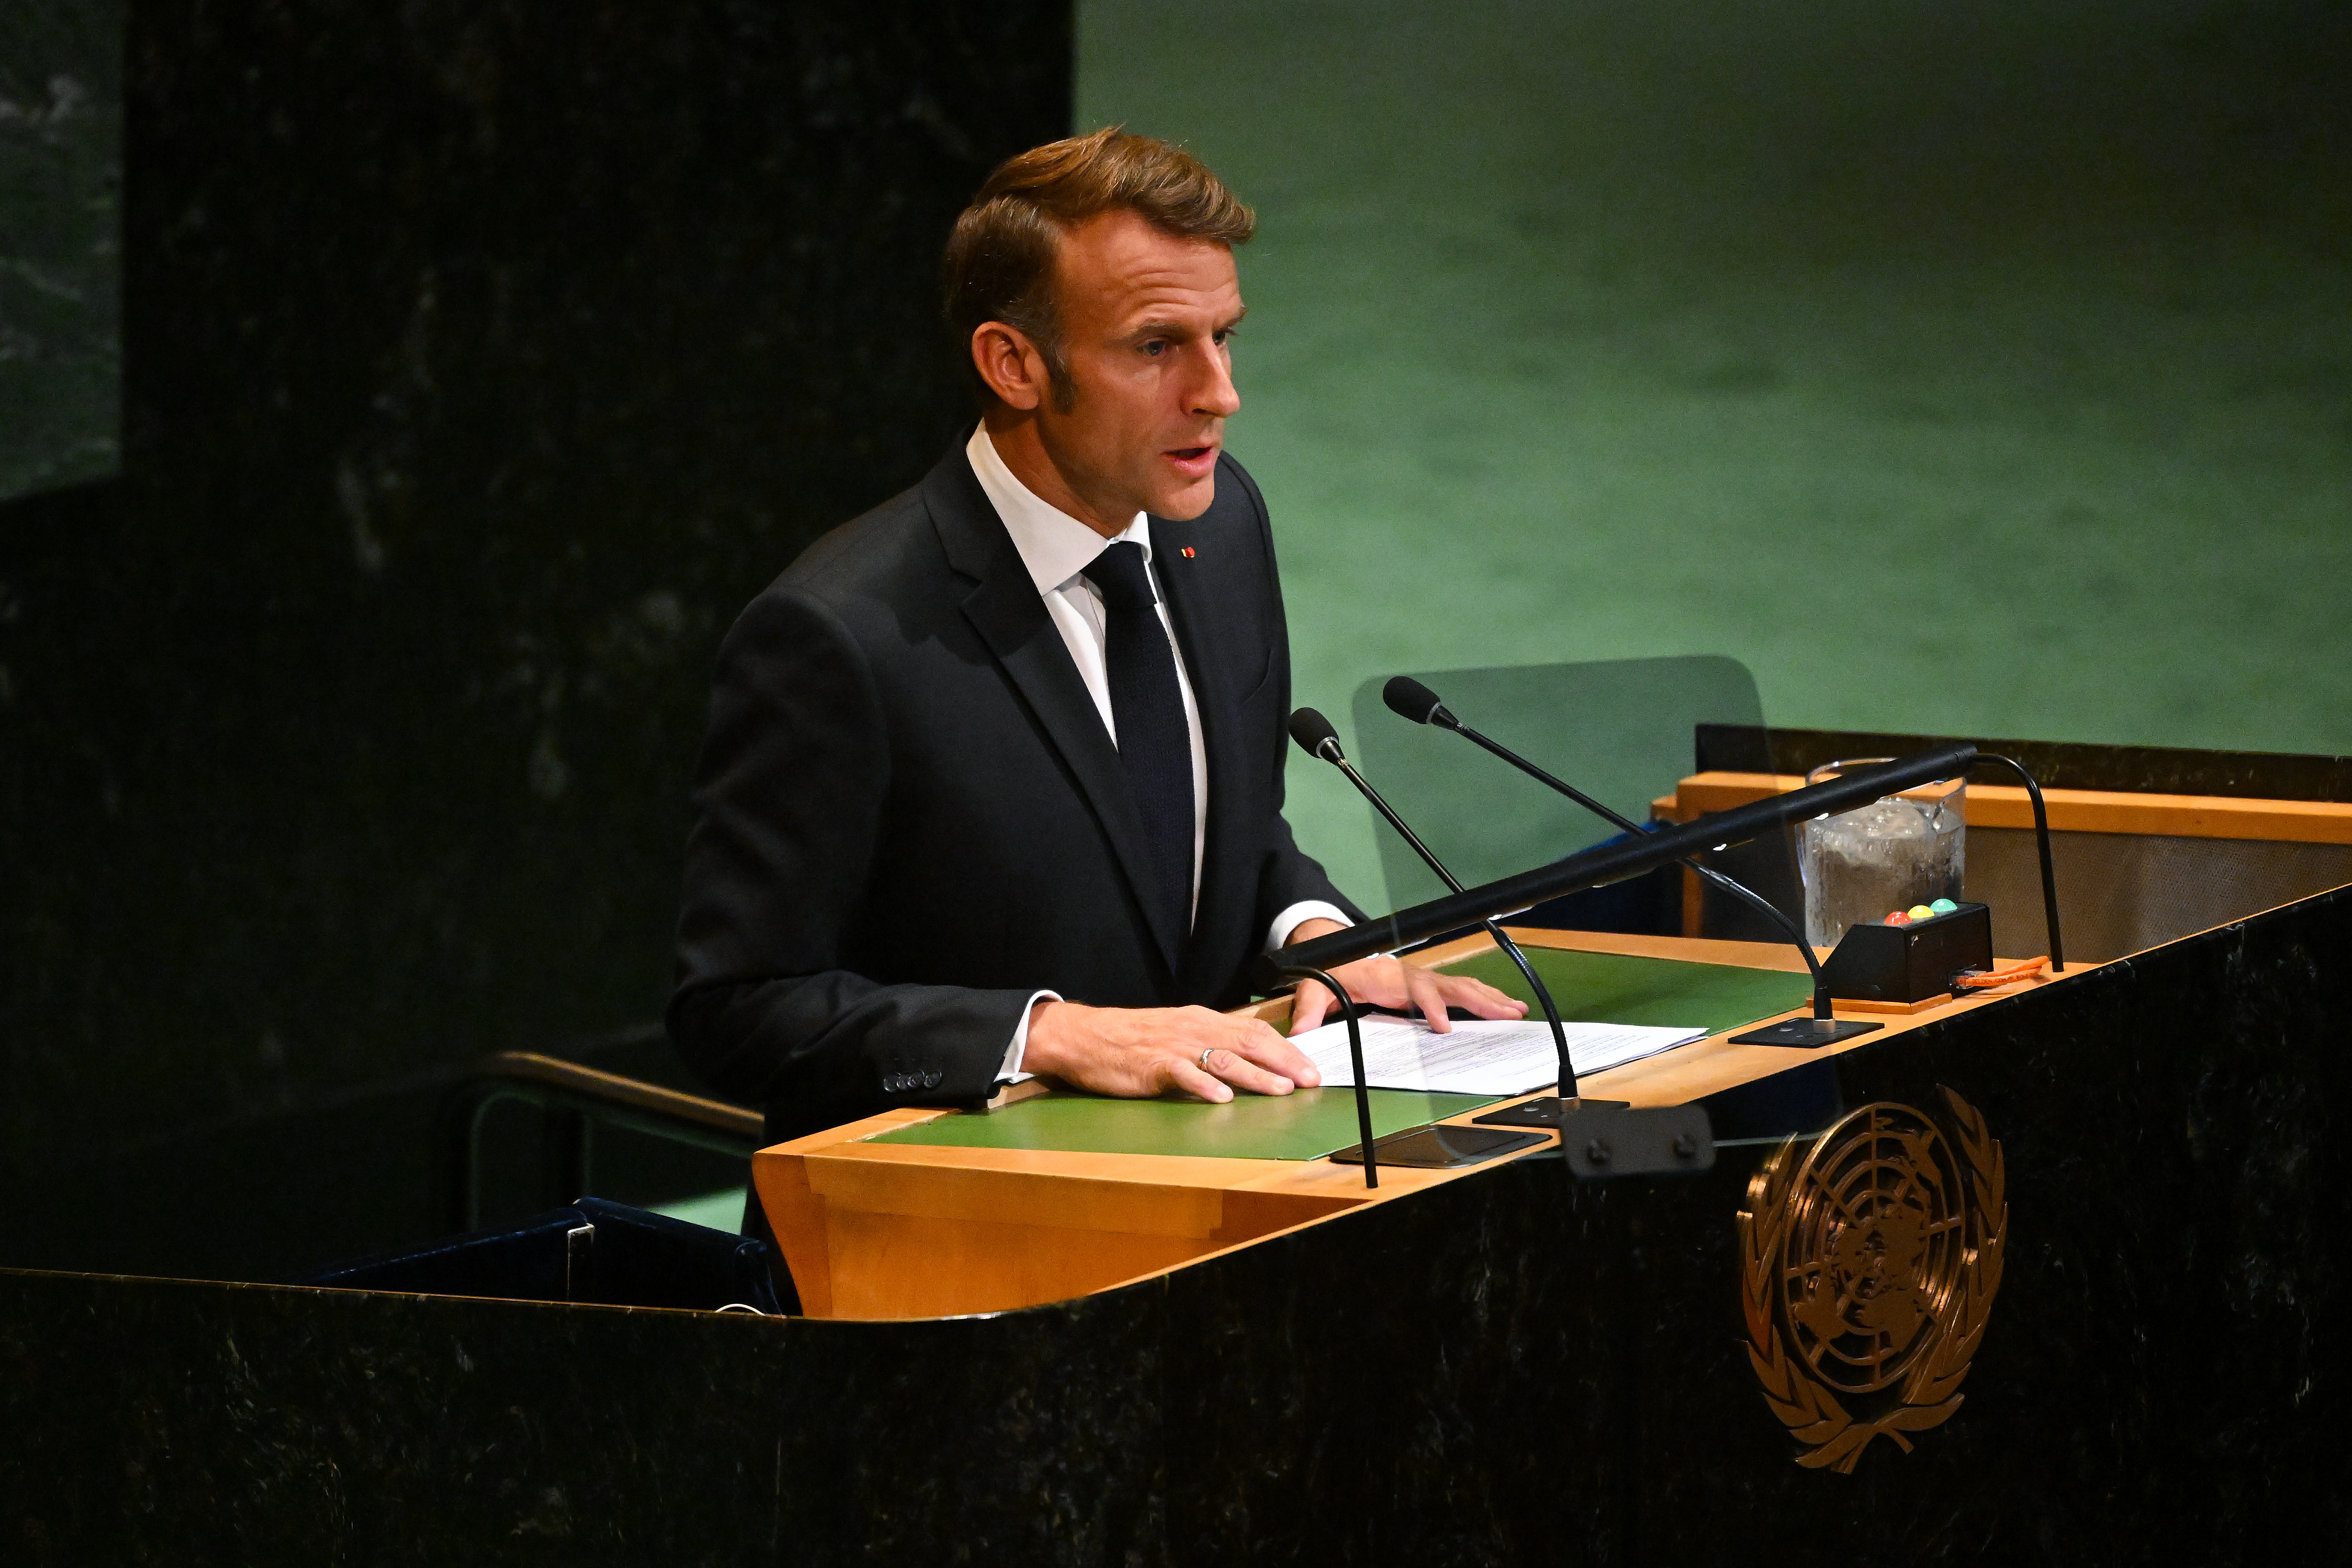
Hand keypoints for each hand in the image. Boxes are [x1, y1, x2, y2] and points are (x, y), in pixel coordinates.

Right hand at [1021, 999, 1324, 1103]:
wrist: (1085, 1036)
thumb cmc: (1131, 1038)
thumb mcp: (1176, 1032)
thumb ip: (1209, 1042)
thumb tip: (1245, 1056)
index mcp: (1202, 1021)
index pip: (1254, 1030)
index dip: (1286, 1048)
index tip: (1310, 1066)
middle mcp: (1194, 1029)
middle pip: (1248, 1042)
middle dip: (1283, 1062)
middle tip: (1310, 1080)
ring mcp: (1173, 1047)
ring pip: (1222, 1058)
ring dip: (1255, 1075)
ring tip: (1280, 1089)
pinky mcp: (1152, 1065)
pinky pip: (1182, 1074)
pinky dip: (1203, 1086)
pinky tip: (1222, 1098)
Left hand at [1283, 918, 1528, 1035]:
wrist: (1333, 953)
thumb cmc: (1330, 972)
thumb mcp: (1314, 988)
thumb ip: (1309, 1009)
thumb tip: (1302, 1033)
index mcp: (1386, 977)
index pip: (1416, 990)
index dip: (1431, 1006)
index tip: (1444, 1026)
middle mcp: (1409, 975)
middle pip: (1449, 985)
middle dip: (1478, 999)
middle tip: (1506, 1013)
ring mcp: (1421, 979)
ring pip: (1460, 985)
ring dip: (1489, 997)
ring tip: (1516, 1009)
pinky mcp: (1427, 985)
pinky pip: (1459, 989)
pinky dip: (1483, 996)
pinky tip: (1503, 1006)